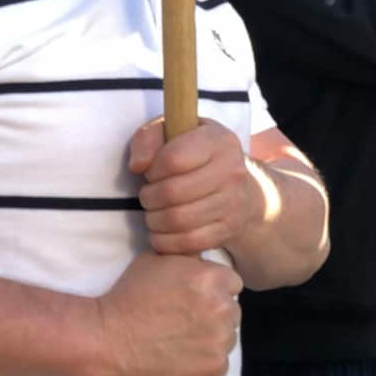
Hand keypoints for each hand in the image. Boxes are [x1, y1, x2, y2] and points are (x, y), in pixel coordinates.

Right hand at [96, 252, 241, 375]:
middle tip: (186, 321)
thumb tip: (203, 257)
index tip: (196, 300)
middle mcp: (223, 308)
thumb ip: (190, 259)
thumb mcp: (160, 259)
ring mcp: (219, 341)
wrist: (106, 338)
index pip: (232, 283)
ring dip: (211, 338)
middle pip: (231, 311)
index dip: (215, 290)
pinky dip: (204, 363)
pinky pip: (219, 364)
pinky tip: (181, 358)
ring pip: (227, 338)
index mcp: (214, 278)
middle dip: (214, 314)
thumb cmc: (129, 295)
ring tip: (181, 341)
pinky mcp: (212, 369)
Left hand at [129, 118, 261, 256]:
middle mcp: (232, 171)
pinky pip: (188, 243)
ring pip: (178, 220)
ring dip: (154, 220)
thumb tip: (137, 166)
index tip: (153, 171)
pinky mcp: (229, 229)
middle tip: (149, 195)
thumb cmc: (196, 155)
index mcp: (219, 141)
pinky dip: (165, 241)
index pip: (173, 159)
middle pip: (172, 192)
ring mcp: (234, 203)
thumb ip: (147, 138)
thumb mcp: (173, 133)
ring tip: (155, 212)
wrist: (238, 185)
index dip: (152, 169)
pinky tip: (162, 230)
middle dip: (149, 197)